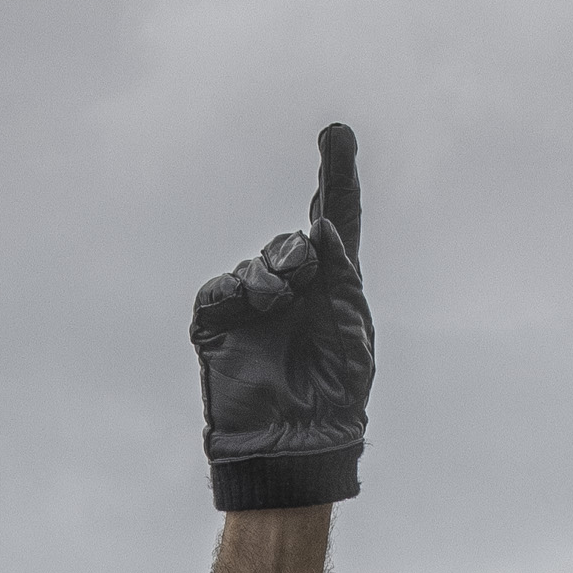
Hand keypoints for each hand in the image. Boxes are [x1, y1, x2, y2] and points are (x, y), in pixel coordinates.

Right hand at [188, 124, 371, 510]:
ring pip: (258, 262)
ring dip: (271, 277)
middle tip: (305, 281)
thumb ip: (342, 275)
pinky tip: (251, 310)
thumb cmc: (334, 394)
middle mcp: (293, 290)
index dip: (336, 177)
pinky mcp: (219, 321)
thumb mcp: (353, 329)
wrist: (294, 439)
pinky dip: (236, 291)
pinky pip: (222, 287)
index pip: (334, 223)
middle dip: (299, 253)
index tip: (337, 133)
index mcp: (333, 289)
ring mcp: (252, 305)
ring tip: (278, 309)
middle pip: (293, 241)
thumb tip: (316, 228)